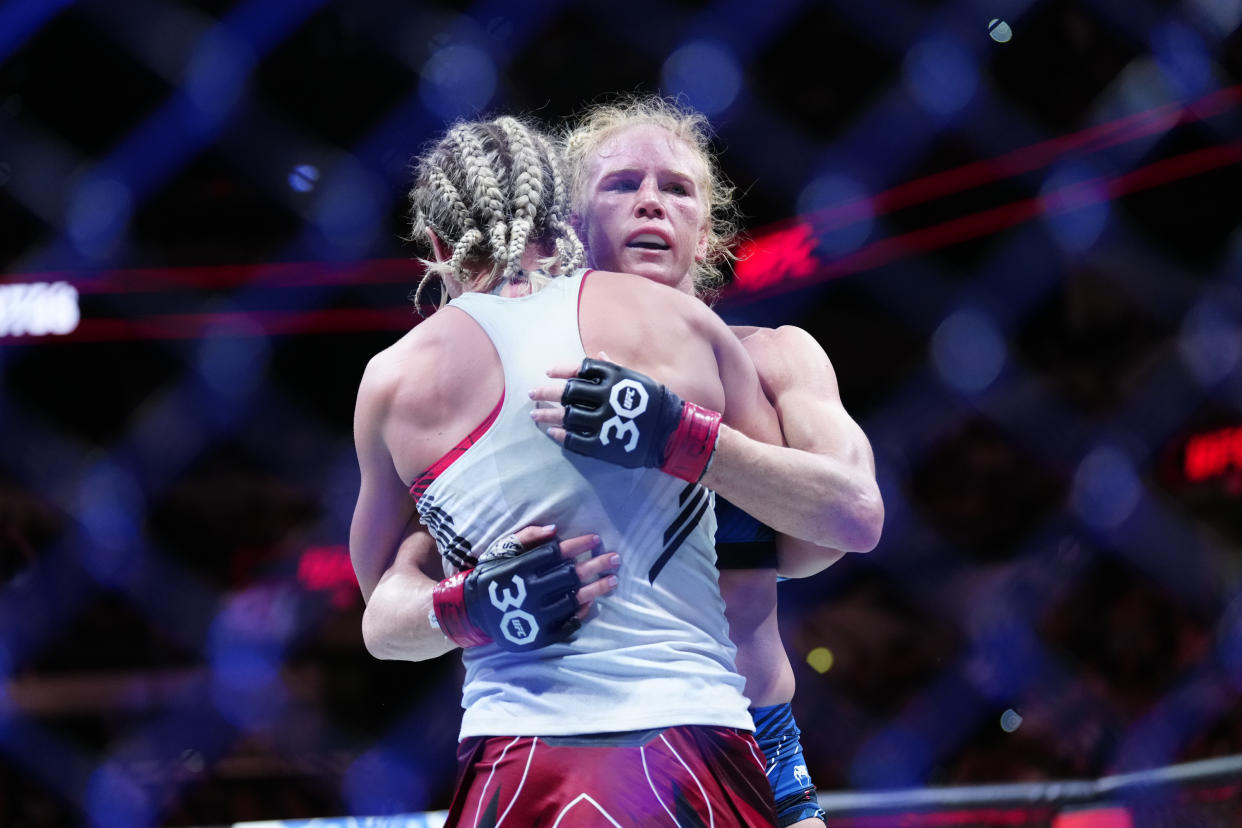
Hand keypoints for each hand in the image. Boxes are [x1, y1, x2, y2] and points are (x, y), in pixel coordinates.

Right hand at [432, 525, 618, 651]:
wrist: (473, 612)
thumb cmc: (492, 576)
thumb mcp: (501, 550)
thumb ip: (527, 537)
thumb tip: (555, 530)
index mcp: (520, 569)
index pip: (558, 553)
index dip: (579, 545)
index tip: (596, 539)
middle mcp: (530, 593)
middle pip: (571, 576)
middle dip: (596, 564)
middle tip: (615, 558)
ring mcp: (536, 616)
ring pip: (574, 599)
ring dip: (597, 588)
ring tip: (613, 580)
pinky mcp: (539, 635)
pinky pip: (567, 623)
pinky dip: (582, 612)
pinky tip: (593, 602)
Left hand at [530, 356, 720, 481]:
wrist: (673, 431)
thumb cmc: (656, 401)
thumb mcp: (636, 378)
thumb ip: (613, 366)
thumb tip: (596, 352)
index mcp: (613, 377)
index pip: (580, 368)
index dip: (561, 370)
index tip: (547, 371)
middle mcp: (605, 396)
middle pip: (567, 392)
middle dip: (546, 392)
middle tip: (532, 394)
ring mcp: (603, 421)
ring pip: (567, 416)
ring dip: (547, 414)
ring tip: (535, 415)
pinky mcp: (603, 444)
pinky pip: (575, 440)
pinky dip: (561, 436)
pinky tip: (552, 433)